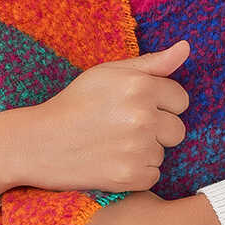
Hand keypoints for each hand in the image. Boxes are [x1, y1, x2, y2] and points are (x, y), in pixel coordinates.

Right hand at [0, 41, 190, 197]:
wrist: (38, 142)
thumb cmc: (74, 104)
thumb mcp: (108, 74)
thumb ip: (150, 63)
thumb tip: (186, 48)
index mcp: (140, 85)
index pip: (180, 100)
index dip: (160, 104)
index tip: (134, 108)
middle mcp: (142, 116)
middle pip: (177, 130)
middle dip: (156, 130)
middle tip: (122, 128)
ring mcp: (137, 148)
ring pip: (162, 153)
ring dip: (143, 152)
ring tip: (112, 144)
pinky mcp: (130, 176)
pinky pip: (152, 175)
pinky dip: (135, 173)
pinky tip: (111, 162)